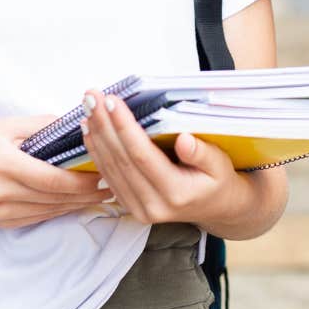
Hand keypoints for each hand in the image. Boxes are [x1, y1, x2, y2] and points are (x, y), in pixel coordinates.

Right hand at [0, 114, 110, 228]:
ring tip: (101, 193)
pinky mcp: (2, 223)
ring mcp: (1, 212)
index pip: (53, 179)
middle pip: (55, 198)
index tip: (105, 174)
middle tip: (113, 183)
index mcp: (4, 166)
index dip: (82, 181)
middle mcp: (2, 194)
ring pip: (50, 211)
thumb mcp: (4, 127)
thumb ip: (42, 126)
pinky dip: (59, 209)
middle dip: (87, 193)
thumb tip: (76, 124)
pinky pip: (39, 217)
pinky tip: (75, 202)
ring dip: (77, 204)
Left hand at [81, 90, 251, 228]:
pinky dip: (97, 152)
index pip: (142, 156)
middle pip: (120, 161)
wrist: (216, 208)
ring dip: (95, 137)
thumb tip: (184, 139)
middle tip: (92, 98)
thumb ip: (202, 153)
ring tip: (88, 109)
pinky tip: (90, 131)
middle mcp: (153, 206)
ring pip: (110, 169)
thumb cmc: (217, 180)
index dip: (124, 127)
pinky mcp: (129, 206)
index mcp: (176, 194)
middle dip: (103, 126)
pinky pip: (108, 177)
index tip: (112, 101)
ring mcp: (138, 210)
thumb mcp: (220, 164)